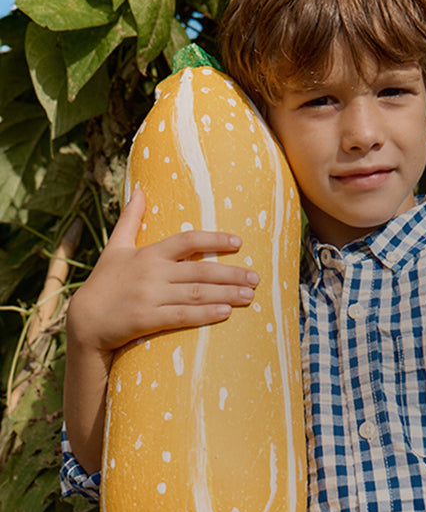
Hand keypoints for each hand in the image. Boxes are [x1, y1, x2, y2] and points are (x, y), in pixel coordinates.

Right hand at [68, 187, 259, 354]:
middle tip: (256, 278)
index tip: (238, 242)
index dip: (214, 239)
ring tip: (249, 296)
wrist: (84, 321)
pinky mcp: (146, 319)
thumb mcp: (115, 248)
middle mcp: (151, 272)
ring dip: (226, 294)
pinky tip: (226, 312)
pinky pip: (182, 316)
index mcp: (148, 253)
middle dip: (230, 274)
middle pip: (199, 270)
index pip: (187, 240)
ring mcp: (149, 296)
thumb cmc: (104, 283)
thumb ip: (131, 219)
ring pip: (196, 293)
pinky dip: (205, 314)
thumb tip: (140, 190)